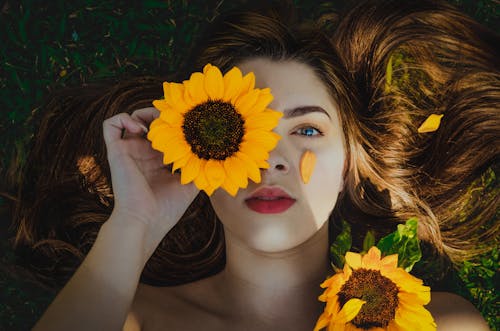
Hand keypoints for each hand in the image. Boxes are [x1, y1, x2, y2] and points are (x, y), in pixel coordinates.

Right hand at [103, 107, 198, 242]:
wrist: (145, 221)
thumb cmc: (167, 209)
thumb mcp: (191, 185)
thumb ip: (200, 168)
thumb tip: (216, 154)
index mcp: (159, 159)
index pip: (165, 132)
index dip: (174, 123)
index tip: (187, 122)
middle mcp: (144, 153)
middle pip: (149, 121)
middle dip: (162, 115)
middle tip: (174, 117)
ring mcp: (129, 150)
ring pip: (131, 118)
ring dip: (144, 113)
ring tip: (158, 124)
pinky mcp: (116, 151)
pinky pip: (110, 124)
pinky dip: (123, 118)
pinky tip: (141, 129)